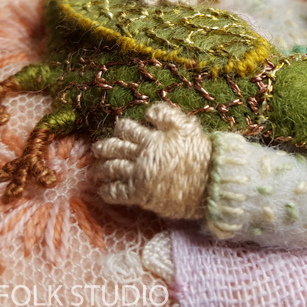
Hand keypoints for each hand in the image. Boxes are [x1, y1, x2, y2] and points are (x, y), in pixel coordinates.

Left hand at [92, 103, 211, 219]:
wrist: (210, 182)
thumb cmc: (202, 154)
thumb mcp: (189, 127)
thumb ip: (168, 116)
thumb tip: (149, 112)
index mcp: (152, 137)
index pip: (127, 129)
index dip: (121, 129)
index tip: (120, 131)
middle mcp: (142, 154)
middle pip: (114, 148)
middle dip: (103, 148)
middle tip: (98, 150)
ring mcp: (139, 174)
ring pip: (110, 168)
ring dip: (100, 169)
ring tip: (95, 171)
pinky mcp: (140, 194)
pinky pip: (116, 192)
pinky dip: (107, 191)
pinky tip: (104, 191)